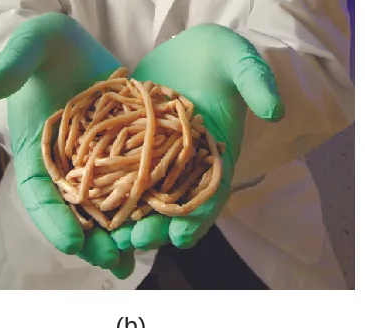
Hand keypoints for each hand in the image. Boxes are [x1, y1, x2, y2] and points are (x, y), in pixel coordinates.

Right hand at [0, 13, 136, 278]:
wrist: (83, 48)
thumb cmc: (51, 47)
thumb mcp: (34, 43)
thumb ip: (14, 61)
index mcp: (35, 151)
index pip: (38, 194)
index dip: (52, 220)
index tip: (70, 242)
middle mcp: (64, 169)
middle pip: (73, 215)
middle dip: (90, 242)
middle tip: (111, 261)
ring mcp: (95, 169)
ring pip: (105, 213)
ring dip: (118, 240)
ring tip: (134, 260)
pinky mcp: (126, 161)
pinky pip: (135, 193)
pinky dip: (144, 216)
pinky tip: (161, 234)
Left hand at [127, 24, 283, 249]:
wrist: (184, 49)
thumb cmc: (216, 54)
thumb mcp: (236, 58)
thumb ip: (255, 80)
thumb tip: (276, 110)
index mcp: (217, 155)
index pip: (212, 193)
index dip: (199, 217)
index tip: (182, 237)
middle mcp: (187, 167)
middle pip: (173, 206)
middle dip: (157, 228)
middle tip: (136, 241)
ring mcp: (158, 163)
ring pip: (144, 200)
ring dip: (128, 221)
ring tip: (110, 239)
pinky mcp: (131, 153)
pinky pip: (118, 179)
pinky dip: (106, 197)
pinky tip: (88, 212)